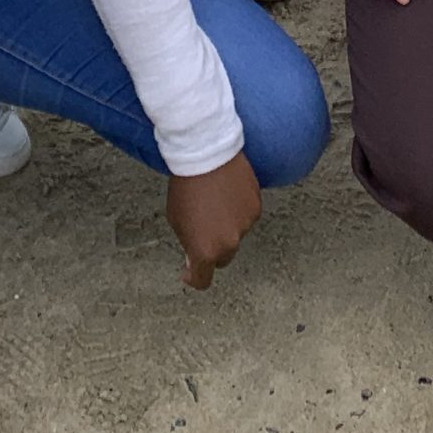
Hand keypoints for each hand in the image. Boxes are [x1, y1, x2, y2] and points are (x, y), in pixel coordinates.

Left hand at [167, 152, 261, 289]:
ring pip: (236, 234)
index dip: (195, 277)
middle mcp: (229, 243)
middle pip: (222, 257)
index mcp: (205, 251)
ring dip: (227, 225)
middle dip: (213, 248)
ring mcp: (245, 226)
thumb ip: (188, 242)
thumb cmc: (185, 185)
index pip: (203, 280)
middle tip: (203, 226)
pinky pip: (246, 216)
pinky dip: (238, 209)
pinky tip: (227, 191)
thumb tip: (195, 256)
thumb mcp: (176, 218)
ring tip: (215, 200)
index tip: (191, 271)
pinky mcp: (256, 207)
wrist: (205, 153)